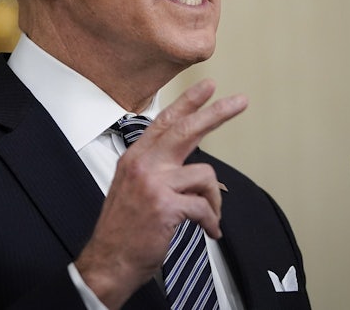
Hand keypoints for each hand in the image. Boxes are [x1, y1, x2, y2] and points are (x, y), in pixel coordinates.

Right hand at [74, 79, 247, 308]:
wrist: (109, 261)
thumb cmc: (123, 230)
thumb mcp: (132, 188)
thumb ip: (155, 170)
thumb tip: (189, 166)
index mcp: (135, 158)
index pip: (165, 122)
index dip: (188, 102)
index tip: (208, 87)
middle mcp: (143, 164)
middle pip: (186, 129)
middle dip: (217, 113)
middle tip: (240, 102)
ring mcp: (153, 184)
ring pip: (204, 174)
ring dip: (214, 200)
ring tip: (209, 216)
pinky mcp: (165, 206)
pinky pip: (204, 207)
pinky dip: (211, 221)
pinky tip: (208, 231)